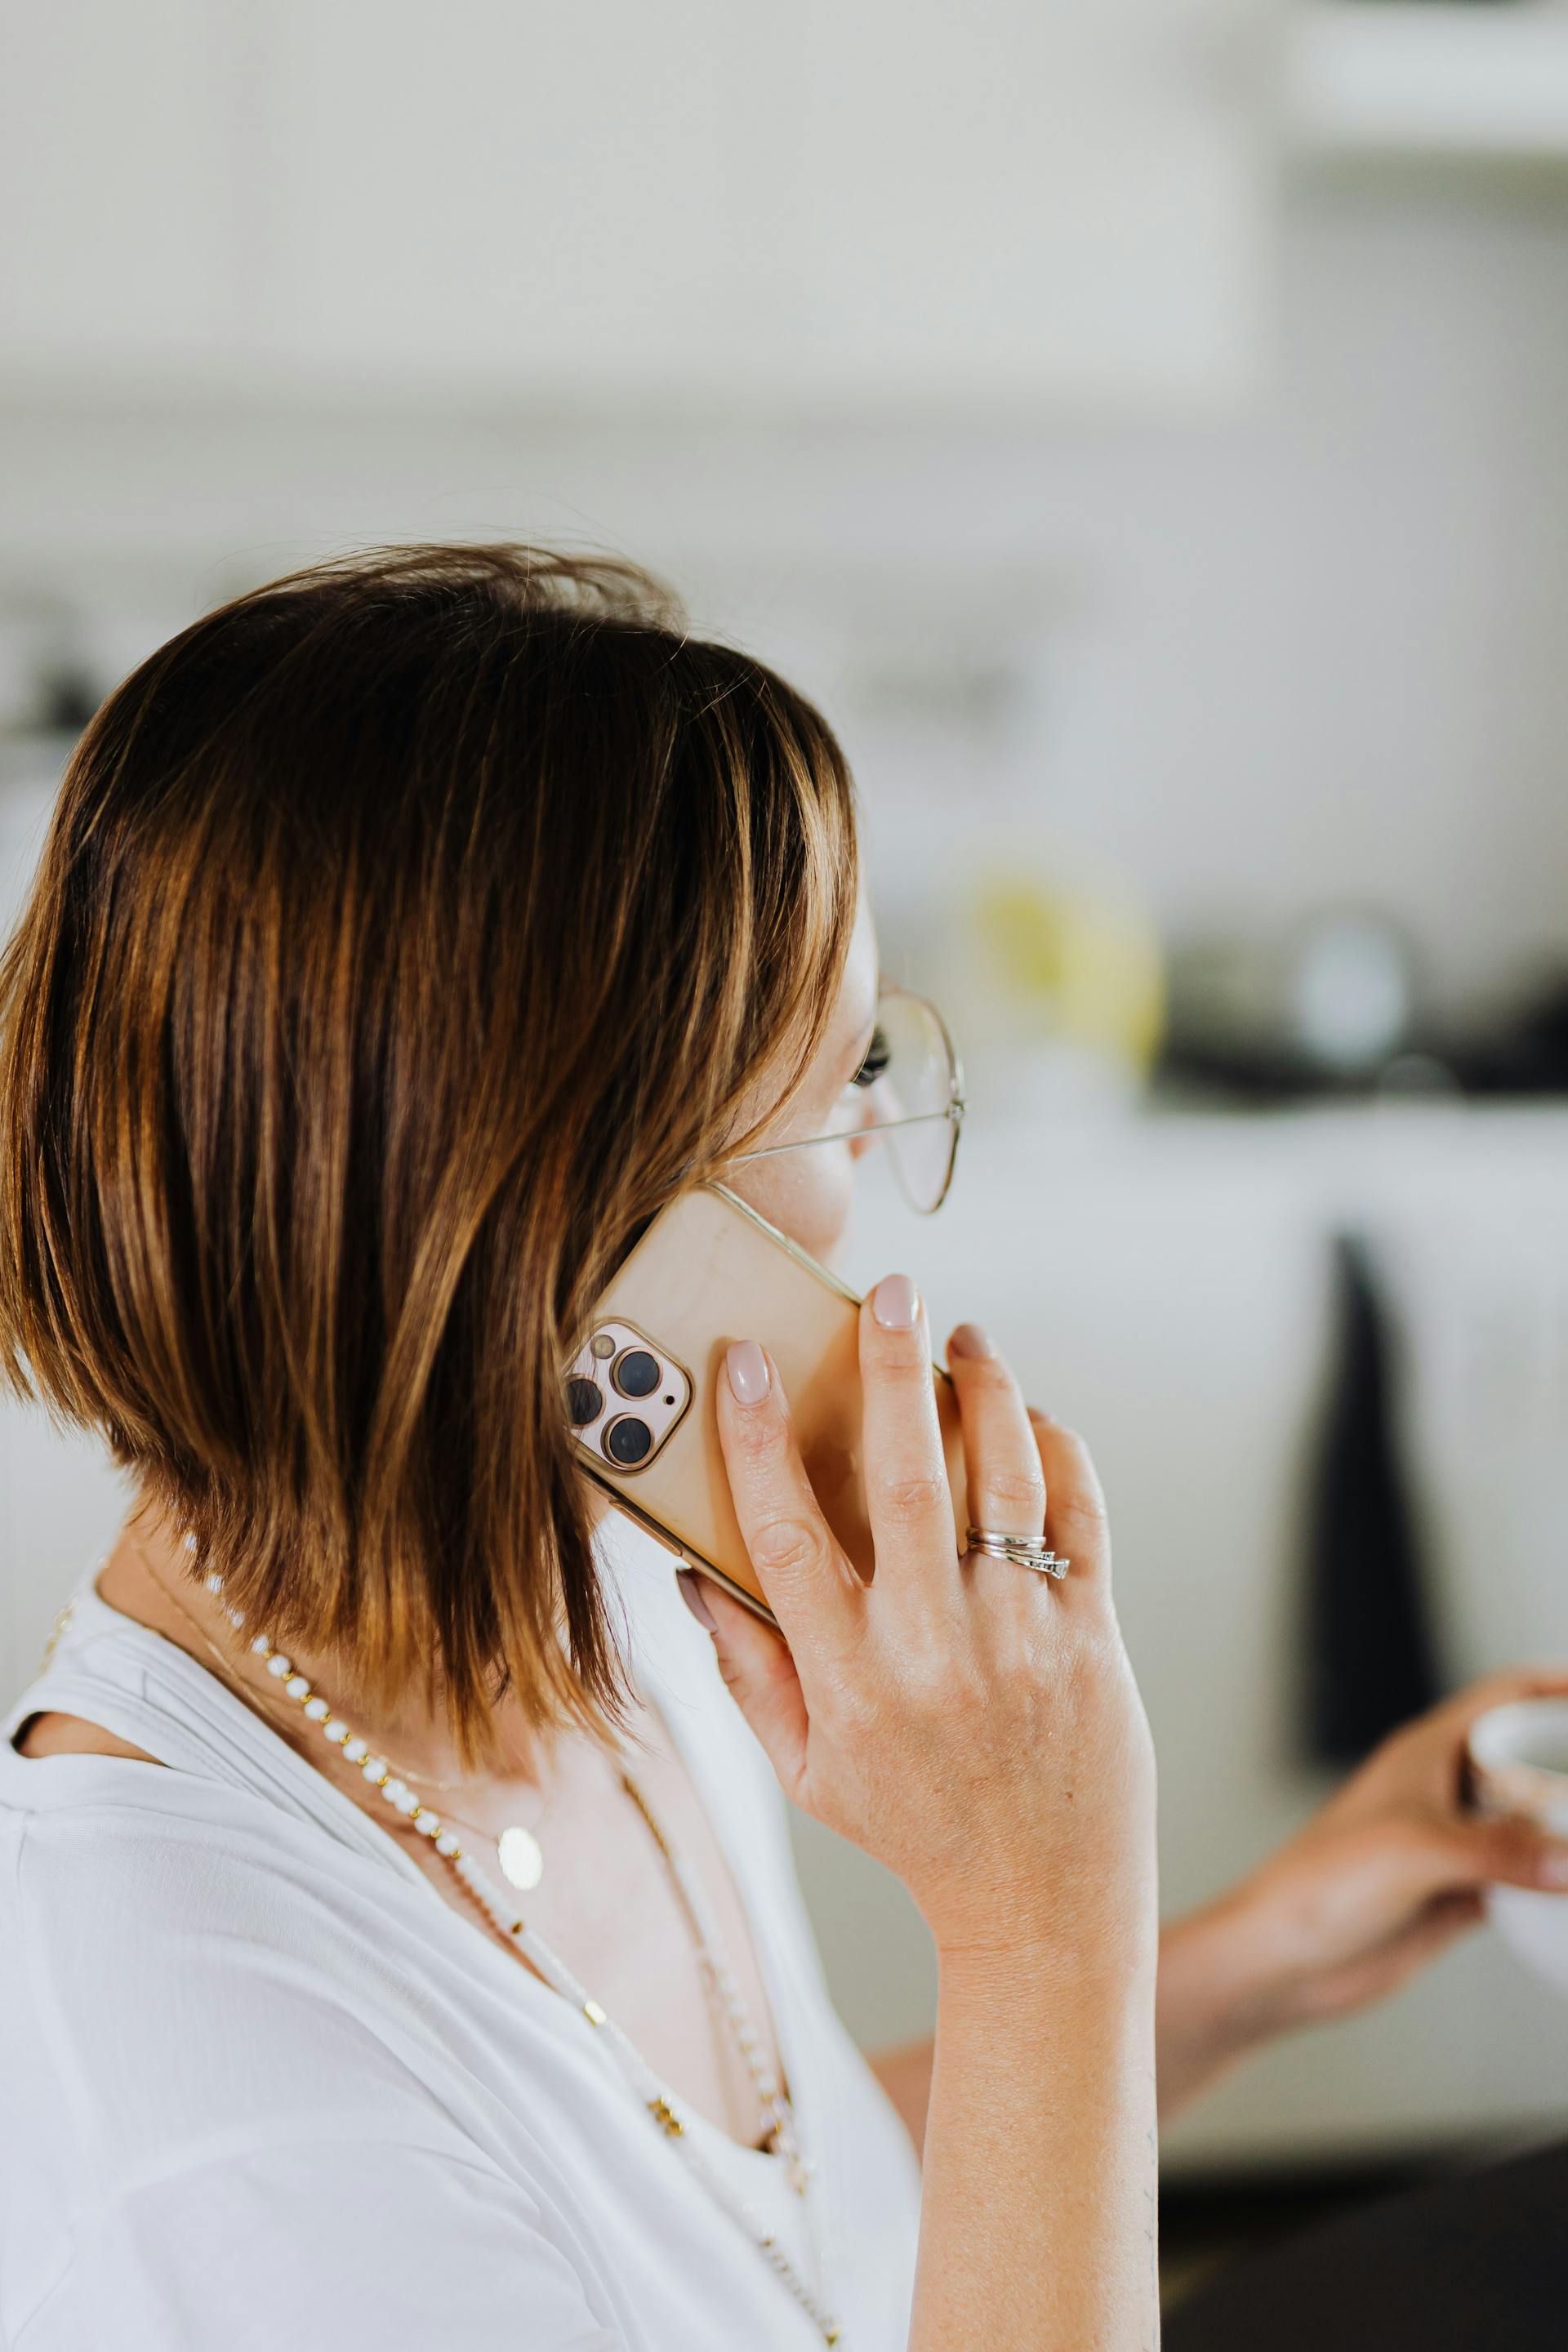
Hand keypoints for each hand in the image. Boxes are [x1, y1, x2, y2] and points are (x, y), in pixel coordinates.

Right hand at [687, 1288, 1156, 1973]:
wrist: (1043, 1904)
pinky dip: (1059, 1449)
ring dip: (988, 1389)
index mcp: (849, 1679)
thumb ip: (747, 1672)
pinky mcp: (1092, 1633)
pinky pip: (1080, 1514)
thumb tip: (695, 1576)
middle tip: (890, 1290)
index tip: (742, 1358)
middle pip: (910, 1477)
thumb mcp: (805, 1771)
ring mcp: (1023, 1635)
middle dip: (893, 1370)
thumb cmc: (913, 1829)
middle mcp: (935, 1647)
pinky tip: (1033, 1417)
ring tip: (966, 1339)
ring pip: (1008, 1476)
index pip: (785, 1534)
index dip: (754, 1438)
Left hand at [1157, 1668, 1567, 2119]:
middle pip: (1528, 1759)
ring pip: (1531, 1823)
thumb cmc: (1319, 1885)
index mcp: (1428, 1753)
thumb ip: (1495, 1850)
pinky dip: (1556, 1886)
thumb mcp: (1414, 1852)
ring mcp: (1454, 1844)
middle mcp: (1444, 1791)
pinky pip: (1524, 1881)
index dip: (1555, 1687)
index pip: (1504, 1698)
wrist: (1285, 1958)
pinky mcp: (1458, 1895)